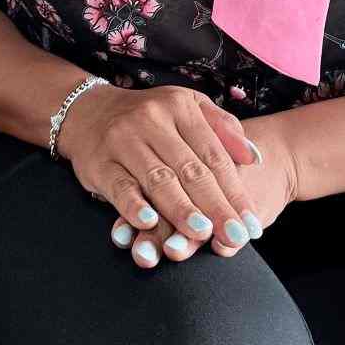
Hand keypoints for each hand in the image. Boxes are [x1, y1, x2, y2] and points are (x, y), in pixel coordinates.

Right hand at [61, 83, 283, 262]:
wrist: (89, 112)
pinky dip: (134, 206)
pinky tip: (150, 223)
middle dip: (216, 206)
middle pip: (191, 170)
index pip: (214, 155)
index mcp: (181, 107)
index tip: (252, 222)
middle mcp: (153, 121)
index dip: (236, 190)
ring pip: (158, 179)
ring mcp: (124, 141)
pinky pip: (119, 187)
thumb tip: (255, 157)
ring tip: (203, 233)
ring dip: (182, 209)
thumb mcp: (189, 108)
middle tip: (236, 236)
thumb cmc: (150, 116)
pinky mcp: (99, 163)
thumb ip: (223, 129)